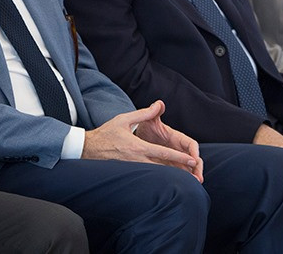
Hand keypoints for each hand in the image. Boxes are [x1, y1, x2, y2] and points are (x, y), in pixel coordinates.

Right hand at [82, 101, 201, 181]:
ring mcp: (133, 169)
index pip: (163, 153)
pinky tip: (166, 179)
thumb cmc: (106, 133)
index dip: (179, 157)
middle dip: (179, 171)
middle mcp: (137, 160)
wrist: (87, 149)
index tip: (192, 161)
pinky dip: (158, 177)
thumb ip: (144, 113)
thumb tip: (159, 104)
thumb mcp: (124, 119)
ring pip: (156, 174)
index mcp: (138, 147)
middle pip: (163, 168)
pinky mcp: (129, 173)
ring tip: (185, 179)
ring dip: (170, 176)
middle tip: (195, 175)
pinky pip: (147, 176)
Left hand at [134, 101, 202, 181]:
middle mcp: (178, 148)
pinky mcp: (169, 165)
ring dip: (192, 175)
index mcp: (176, 137)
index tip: (195, 158)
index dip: (194, 150)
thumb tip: (159, 104)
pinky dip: (182, 178)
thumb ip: (153, 113)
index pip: (190, 143)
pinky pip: (178, 172)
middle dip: (197, 167)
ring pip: (187, 167)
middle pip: (193, 158)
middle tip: (199, 177)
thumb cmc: (145, 128)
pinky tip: (184, 186)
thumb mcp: (149, 120)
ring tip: (195, 184)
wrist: (136, 138)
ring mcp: (174, 158)